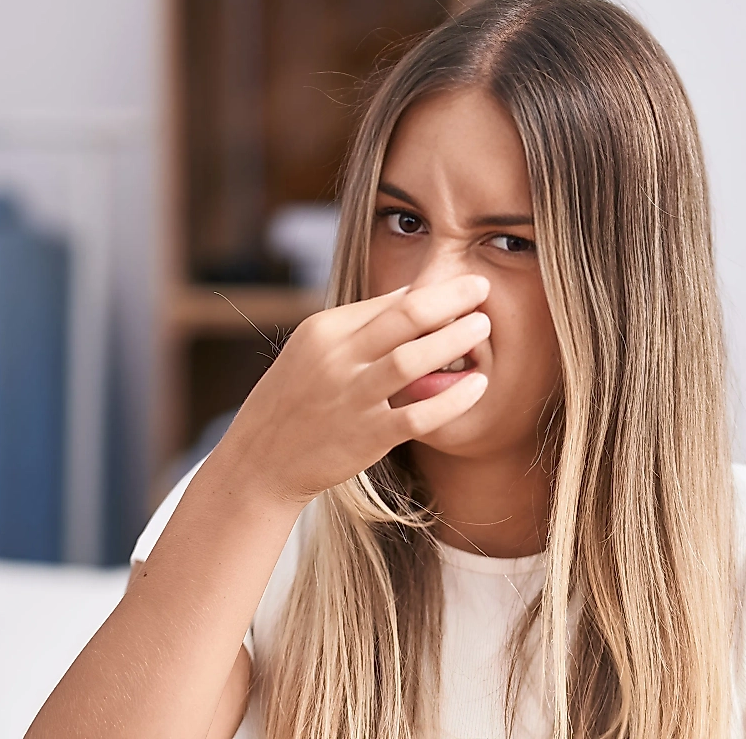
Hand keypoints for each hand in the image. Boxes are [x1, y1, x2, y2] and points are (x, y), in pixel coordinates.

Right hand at [211, 274, 491, 503]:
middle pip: (405, 316)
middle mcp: (337, 359)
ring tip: (483, 327)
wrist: (261, 460)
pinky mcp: (367, 436)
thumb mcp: (315, 348)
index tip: (465, 285)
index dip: (434, 290)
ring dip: (454, 339)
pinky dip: (452, 398)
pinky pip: (419, 415)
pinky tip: (478, 385)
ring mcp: (352, 398)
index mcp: (324, 330)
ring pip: (413, 360)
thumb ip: (361, 322)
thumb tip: (414, 292)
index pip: (389, 301)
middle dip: (451, 299)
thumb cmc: (297, 397)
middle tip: (483, 288)